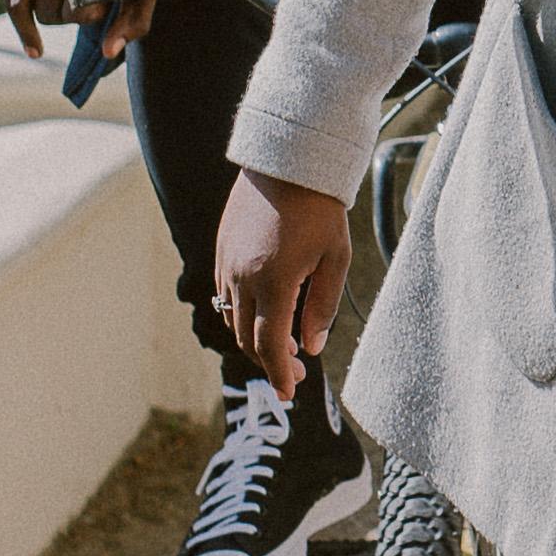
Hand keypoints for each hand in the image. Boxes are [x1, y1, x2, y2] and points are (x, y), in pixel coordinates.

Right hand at [0, 0, 149, 55]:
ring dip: (30, 25)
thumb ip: (134, 18)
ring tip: (38, 44)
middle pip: (46, 8)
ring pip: (19, 1)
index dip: (89, 17)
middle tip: (78, 9)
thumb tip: (109, 52)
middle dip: (63, 19)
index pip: (77, 6)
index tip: (100, 9)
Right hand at [213, 173, 351, 399]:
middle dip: (269, 361)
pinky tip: (267, 313)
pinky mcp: (221, 251)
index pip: (270, 344)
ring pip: (233, 319)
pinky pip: (226, 295)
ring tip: (285, 343)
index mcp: (274, 282)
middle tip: (296, 371)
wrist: (288, 162)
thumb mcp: (335, 260)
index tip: (290, 393)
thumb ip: (322, 308)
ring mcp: (227, 263)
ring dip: (255, 339)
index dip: (279, 373)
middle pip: (247, 338)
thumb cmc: (321, 210)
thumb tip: (311, 348)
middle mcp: (243, 277)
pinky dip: (243, 315)